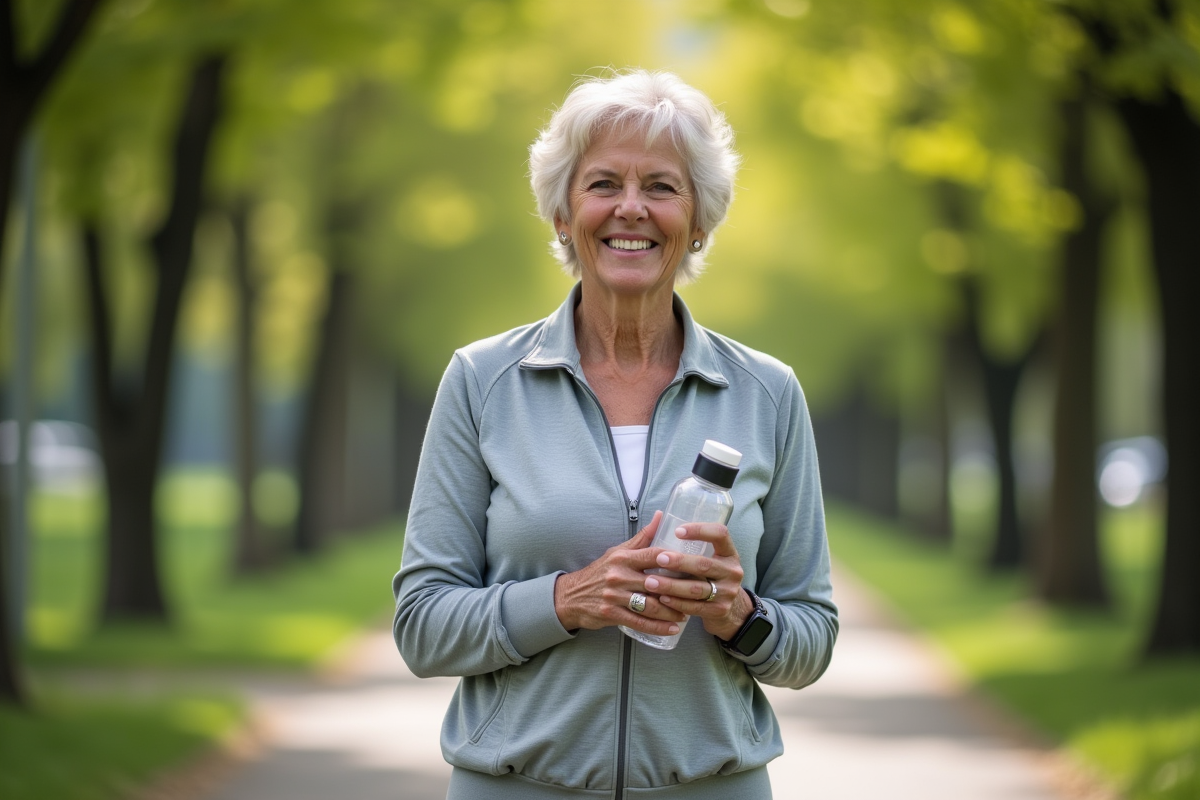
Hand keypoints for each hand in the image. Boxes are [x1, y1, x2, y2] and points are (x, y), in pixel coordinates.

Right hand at [553, 511, 686, 635]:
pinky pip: (640, 622)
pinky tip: (673, 629)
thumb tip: (661, 515)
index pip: (654, 555)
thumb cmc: (600, 572)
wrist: (571, 596)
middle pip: (656, 583)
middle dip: (680, 590)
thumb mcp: (618, 552)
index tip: (695, 566)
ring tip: (688, 613)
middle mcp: (619, 575)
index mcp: (623, 558)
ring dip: (672, 611)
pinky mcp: (612, 614)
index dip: (676, 560)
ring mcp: (615, 596)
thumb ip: (642, 537)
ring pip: (651, 605)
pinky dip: (658, 627)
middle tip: (699, 594)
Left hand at [643, 522, 751, 640]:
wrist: (731, 609)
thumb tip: (658, 515)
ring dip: (671, 585)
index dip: (700, 530)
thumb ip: (688, 543)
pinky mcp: (720, 610)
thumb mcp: (708, 557)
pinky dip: (676, 603)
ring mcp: (728, 592)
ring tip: (650, 582)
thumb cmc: (709, 576)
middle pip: (704, 564)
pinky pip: (695, 607)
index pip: (720, 534)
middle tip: (659, 558)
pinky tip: (662, 598)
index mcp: (729, 553)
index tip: (678, 530)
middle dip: (679, 562)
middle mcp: (732, 571)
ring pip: (696, 588)